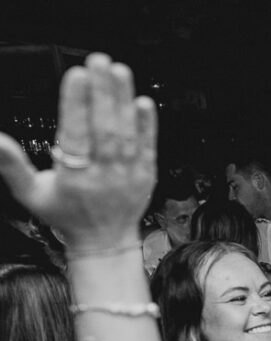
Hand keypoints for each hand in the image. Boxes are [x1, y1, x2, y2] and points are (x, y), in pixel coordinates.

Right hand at [0, 53, 155, 248]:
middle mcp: (104, 175)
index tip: (76, 75)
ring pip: (127, 133)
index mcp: (74, 178)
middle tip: (98, 60)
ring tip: (118, 70)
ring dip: (123, 100)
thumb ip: (13, 166)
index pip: (76, 135)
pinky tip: (144, 101)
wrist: (105, 241)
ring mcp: (128, 175)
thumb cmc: (66, 215)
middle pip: (104, 128)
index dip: (77, 104)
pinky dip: (148, 124)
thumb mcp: (32, 194)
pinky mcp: (146, 175)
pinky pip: (148, 146)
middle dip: (102, 92)